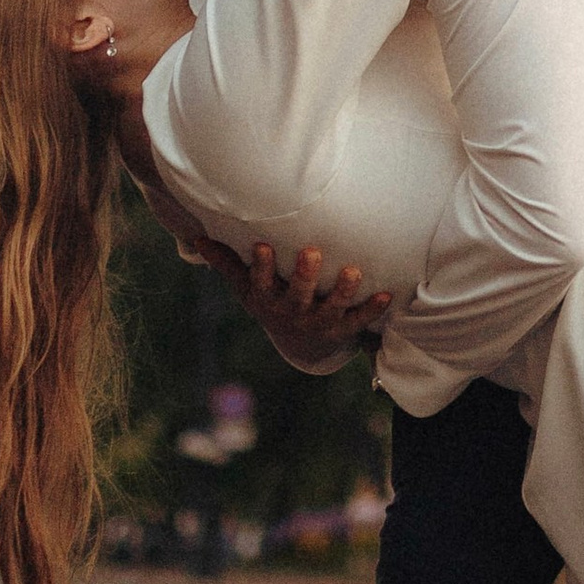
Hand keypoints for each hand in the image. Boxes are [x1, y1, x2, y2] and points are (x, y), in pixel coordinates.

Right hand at [195, 235, 392, 372]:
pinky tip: (386, 295)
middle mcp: (292, 312)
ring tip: (354, 272)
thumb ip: (227, 263)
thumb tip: (197, 240)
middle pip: (297, 295)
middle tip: (312, 251)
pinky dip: (371, 309)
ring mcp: (318, 322)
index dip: (262, 267)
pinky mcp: (342, 328)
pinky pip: (358, 321)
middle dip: (304, 275)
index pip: (261, 282)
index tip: (263, 245)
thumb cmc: (270, 302)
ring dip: (342, 292)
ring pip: (331, 309)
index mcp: (267, 299)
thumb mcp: (246, 288)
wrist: (299, 343)